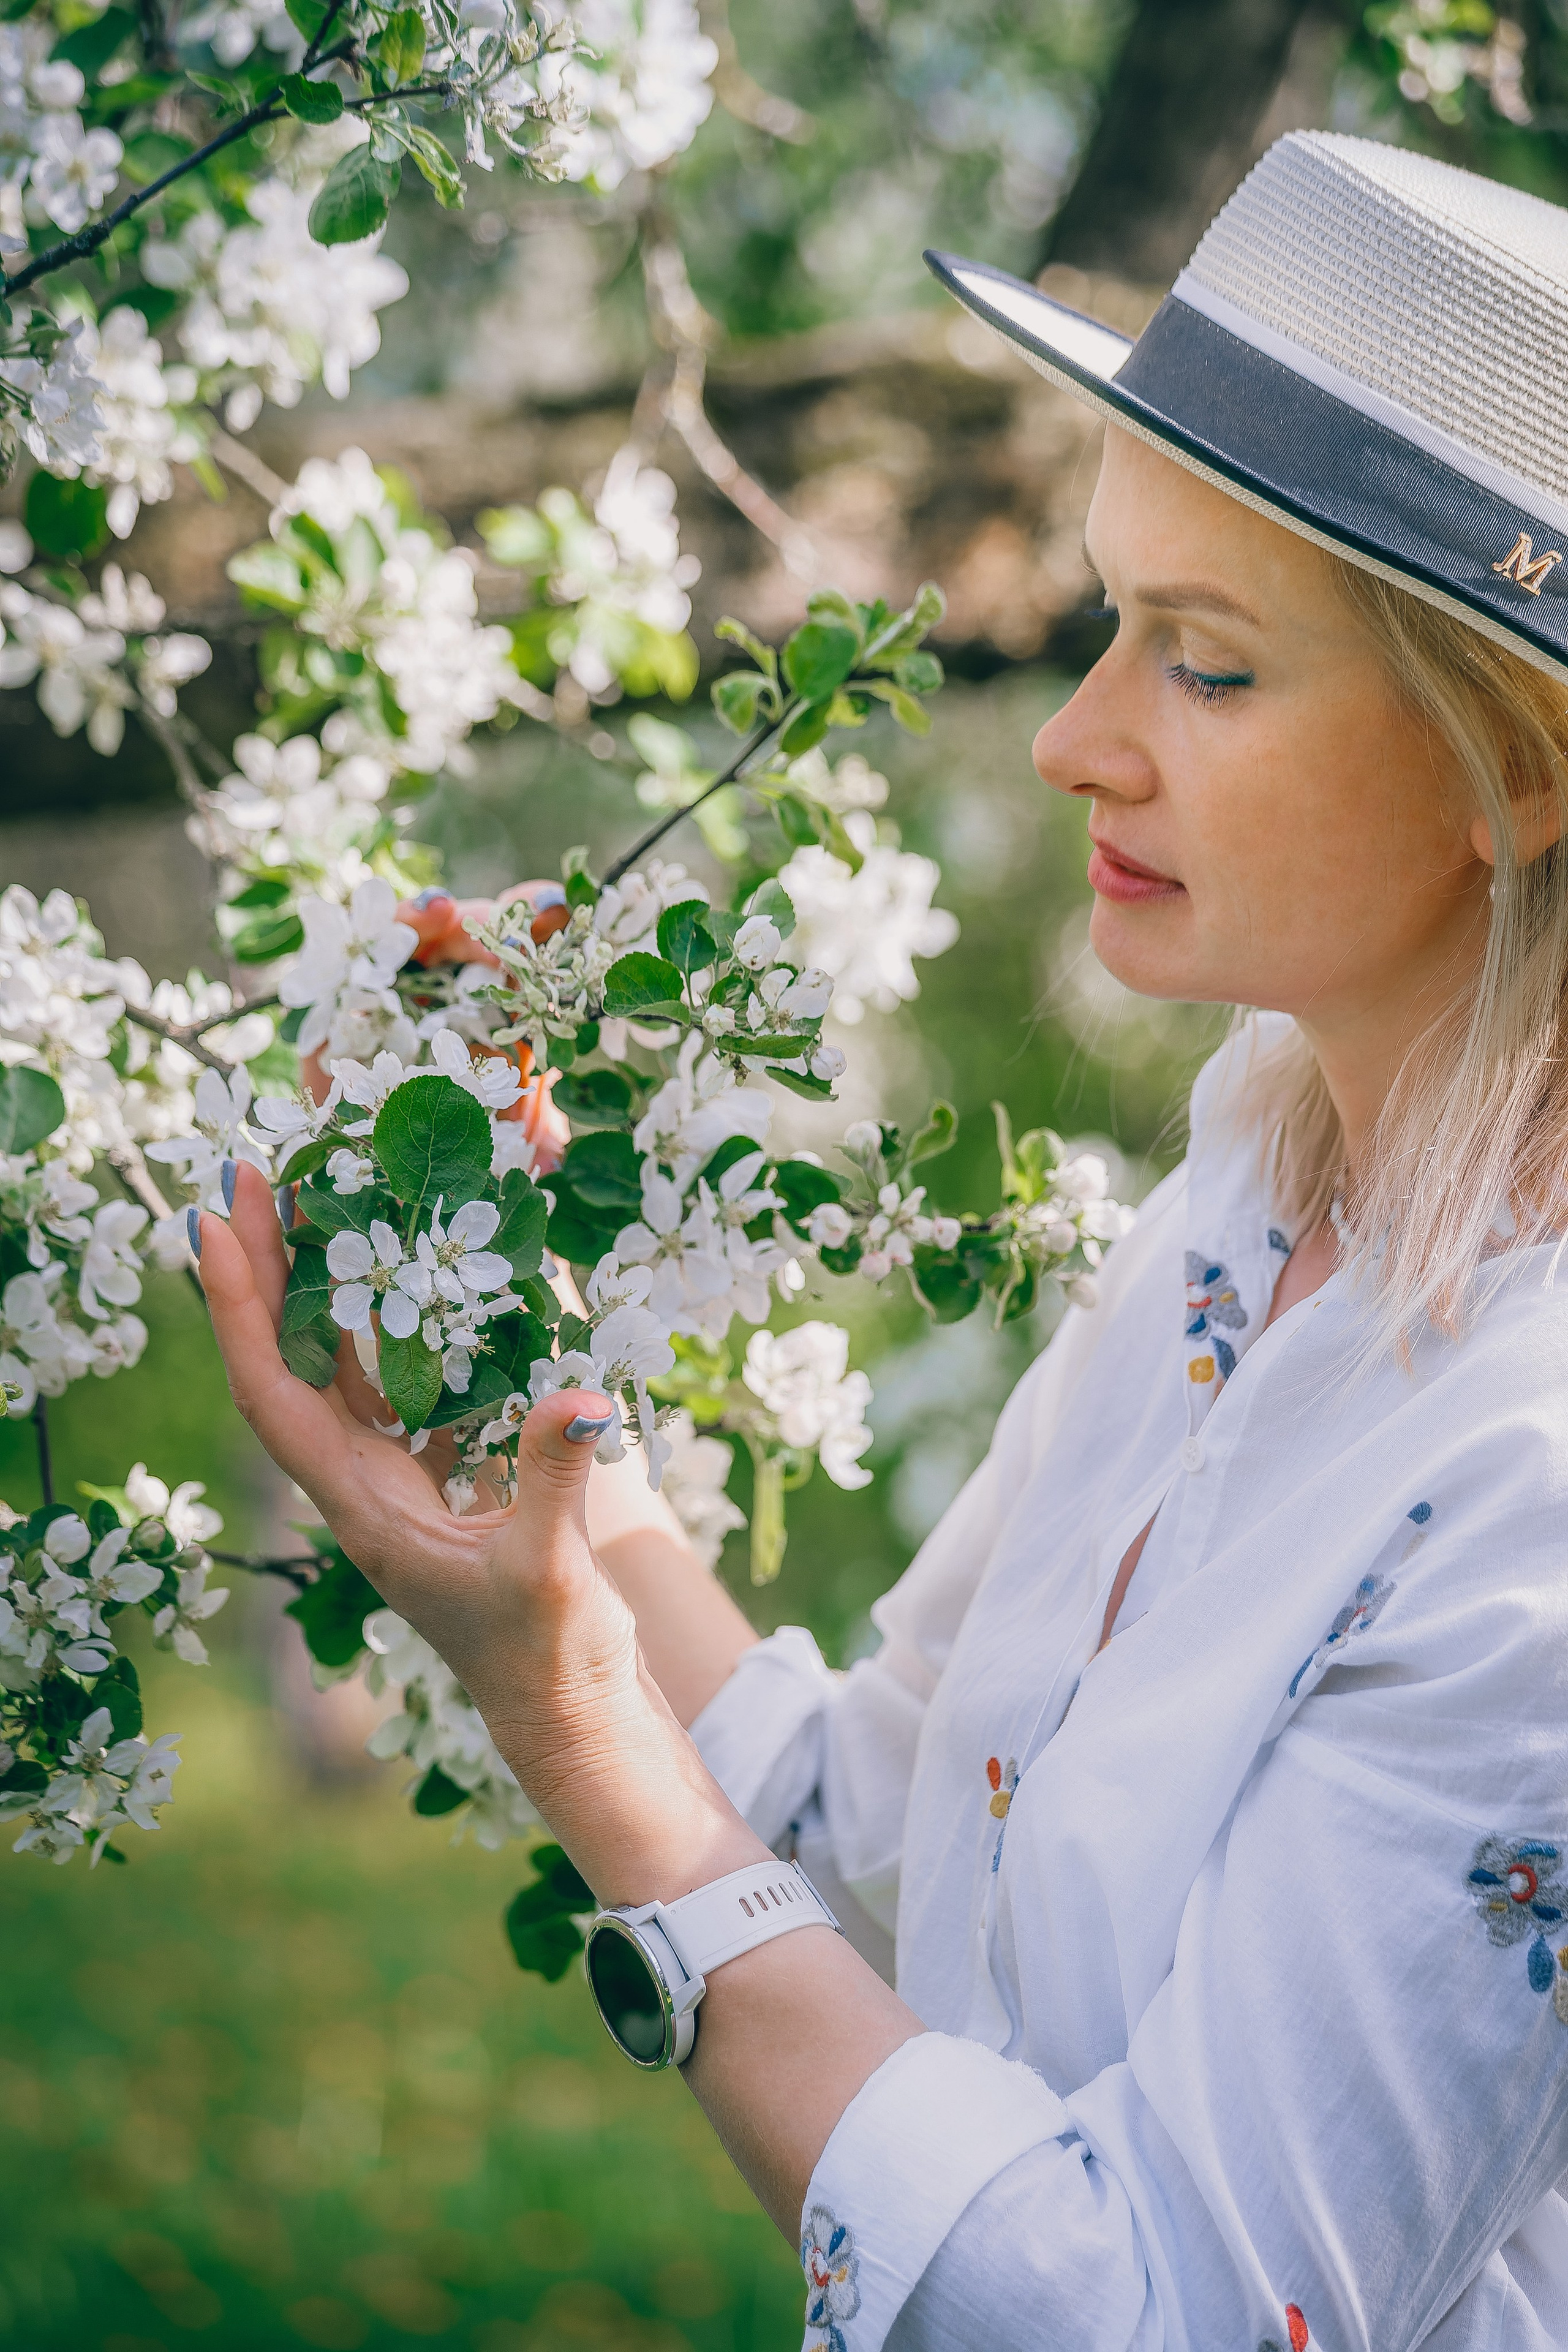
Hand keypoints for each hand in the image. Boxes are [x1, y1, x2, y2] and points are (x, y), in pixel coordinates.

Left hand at [195, 1166, 764, 1900]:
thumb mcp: (549, 1569)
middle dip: (267, 1266)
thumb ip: (555, 1479)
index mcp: (359, 1507)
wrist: (571, 1713)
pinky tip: (420, 1272)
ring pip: (342, 1363)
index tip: (213, 1220)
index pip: (272, 1392)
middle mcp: (361, 1484)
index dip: (237, 1306)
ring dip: (328, 1283)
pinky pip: (407, 1381)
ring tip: (324, 1198)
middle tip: (257, 1173)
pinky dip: (403, 1322)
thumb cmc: (546, 1657)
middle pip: (292, 1357)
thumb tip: (579, 1396)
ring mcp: (399, 1477)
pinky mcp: (443, 1475)